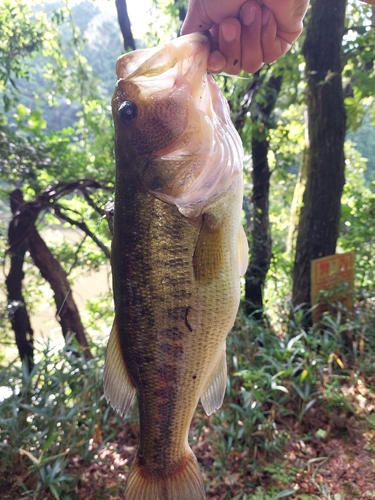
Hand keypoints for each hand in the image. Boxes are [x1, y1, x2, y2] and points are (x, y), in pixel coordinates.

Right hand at [181, 0, 309, 74]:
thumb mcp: (200, 10)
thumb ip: (193, 36)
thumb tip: (191, 57)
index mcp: (220, 30)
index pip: (216, 63)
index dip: (215, 64)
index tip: (215, 59)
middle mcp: (240, 37)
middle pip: (232, 67)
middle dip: (232, 45)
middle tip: (232, 22)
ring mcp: (261, 39)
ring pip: (251, 64)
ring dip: (249, 38)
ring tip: (252, 9)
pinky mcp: (282, 39)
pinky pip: (270, 55)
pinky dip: (266, 35)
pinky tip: (269, 14)